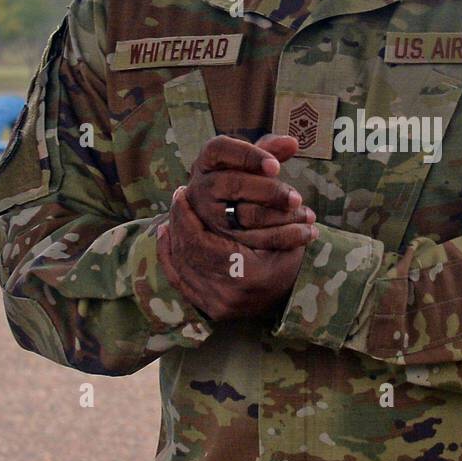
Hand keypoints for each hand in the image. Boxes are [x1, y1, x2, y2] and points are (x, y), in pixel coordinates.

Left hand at [156, 185, 311, 321]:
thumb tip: (274, 150)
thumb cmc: (293, 252)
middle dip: (178, 223)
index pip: (199, 241)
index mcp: (248, 275)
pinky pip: (180, 282)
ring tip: (172, 215)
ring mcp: (218, 305)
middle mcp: (229, 295)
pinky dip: (170, 257)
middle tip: (177, 199)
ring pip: (181, 267)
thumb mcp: (289, 225)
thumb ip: (268, 197)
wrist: (295, 292)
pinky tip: (166, 235)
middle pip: (187, 254)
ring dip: (173, 237)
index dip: (186, 216)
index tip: (183, 192)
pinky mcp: (211, 310)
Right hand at [185, 134, 313, 248]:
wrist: (224, 208)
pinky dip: (284, 237)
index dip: (249, 156)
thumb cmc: (242, 175)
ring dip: (281, 216)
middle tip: (297, 198)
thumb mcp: (252, 158)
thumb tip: (292, 143)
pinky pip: (255, 239)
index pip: (221, 150)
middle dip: (269, 191)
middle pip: (233, 184)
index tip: (277, 167)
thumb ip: (270, 148)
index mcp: (209, 159)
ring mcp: (211, 214)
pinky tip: (306, 232)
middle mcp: (204, 186)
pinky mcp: (225, 238)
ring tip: (308, 215)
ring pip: (244, 215)